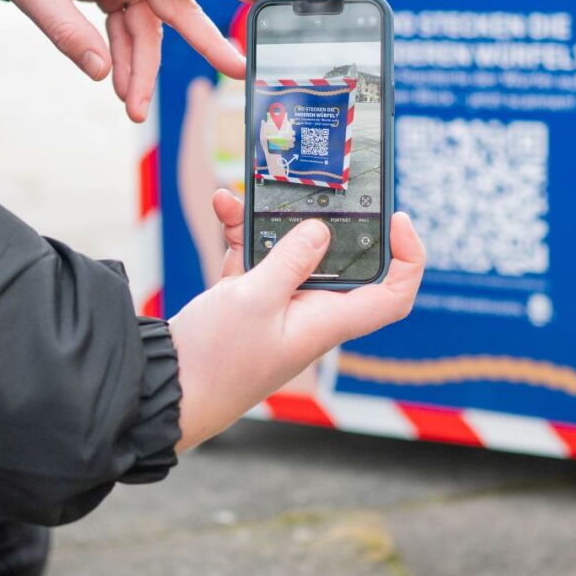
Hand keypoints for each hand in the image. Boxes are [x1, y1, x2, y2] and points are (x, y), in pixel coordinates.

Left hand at [0, 0, 279, 121]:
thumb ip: (67, 33)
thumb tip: (104, 75)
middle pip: (177, 6)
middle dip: (204, 42)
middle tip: (237, 70)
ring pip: (149, 30)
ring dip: (143, 70)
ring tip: (134, 110)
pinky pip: (128, 31)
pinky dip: (124, 61)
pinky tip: (122, 90)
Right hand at [167, 190, 424, 449]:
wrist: (168, 390)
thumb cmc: (216, 362)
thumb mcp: (254, 300)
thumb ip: (291, 260)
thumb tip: (321, 230)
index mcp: (328, 319)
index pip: (392, 295)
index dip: (407, 258)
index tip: (397, 220)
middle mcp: (311, 310)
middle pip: (341, 258)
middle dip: (331, 218)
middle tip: (321, 184)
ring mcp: (279, 303)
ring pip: (293, 250)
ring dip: (275, 219)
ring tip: (255, 189)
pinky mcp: (249, 297)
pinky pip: (256, 253)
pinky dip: (242, 229)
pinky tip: (224, 204)